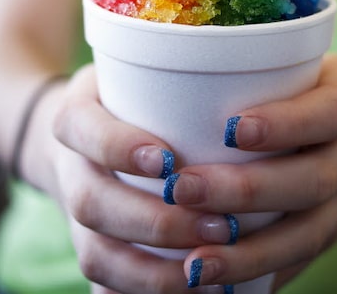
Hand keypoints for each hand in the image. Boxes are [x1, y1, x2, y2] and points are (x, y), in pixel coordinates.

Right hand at [42, 65, 238, 292]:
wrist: (88, 139)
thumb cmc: (141, 99)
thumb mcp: (149, 74)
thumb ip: (189, 75)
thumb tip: (268, 66)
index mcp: (77, 113)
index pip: (79, 125)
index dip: (117, 146)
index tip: (169, 160)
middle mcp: (68, 165)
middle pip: (90, 202)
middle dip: (156, 221)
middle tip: (222, 226)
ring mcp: (73, 213)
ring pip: (94, 254)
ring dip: (154, 272)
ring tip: (214, 272)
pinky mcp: (90, 249)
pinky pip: (105, 286)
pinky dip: (146, 293)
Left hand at [160, 53, 336, 287]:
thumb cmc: (328, 83)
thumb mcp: (313, 59)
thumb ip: (261, 64)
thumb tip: (167, 63)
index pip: (329, 113)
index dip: (285, 124)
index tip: (230, 128)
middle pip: (313, 181)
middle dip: (246, 192)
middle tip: (182, 190)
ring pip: (309, 234)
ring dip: (249, 253)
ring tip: (193, 262)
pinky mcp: (335, 231)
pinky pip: (302, 262)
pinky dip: (261, 278)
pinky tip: (216, 288)